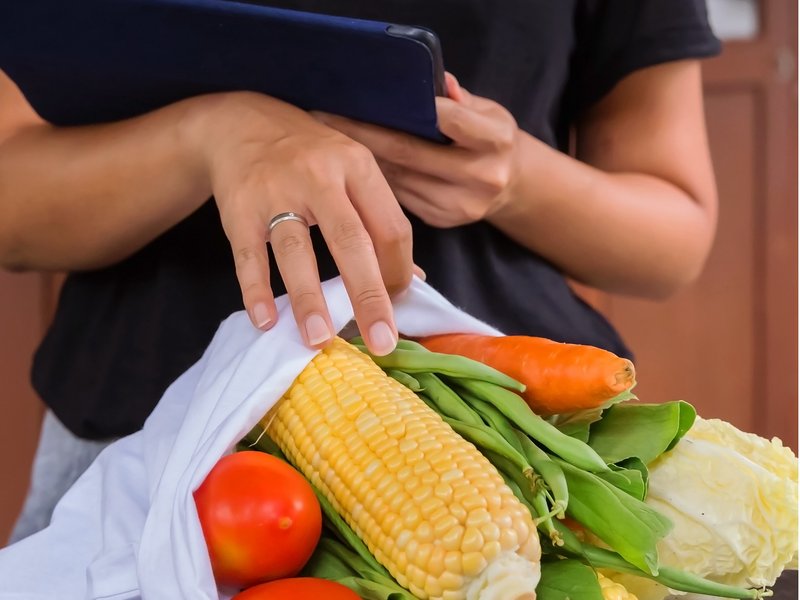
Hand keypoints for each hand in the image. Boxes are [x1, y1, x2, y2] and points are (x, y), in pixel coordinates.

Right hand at [185, 92, 412, 354]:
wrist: (241, 123)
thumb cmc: (310, 157)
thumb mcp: (352, 173)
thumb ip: (381, 221)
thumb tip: (411, 280)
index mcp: (358, 166)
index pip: (391, 227)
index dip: (399, 272)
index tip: (397, 305)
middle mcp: (319, 176)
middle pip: (351, 241)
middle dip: (369, 296)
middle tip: (381, 342)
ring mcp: (276, 191)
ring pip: (297, 250)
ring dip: (308, 299)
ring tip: (319, 340)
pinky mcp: (239, 208)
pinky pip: (248, 255)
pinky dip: (255, 290)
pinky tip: (266, 321)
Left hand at [314, 74, 519, 227]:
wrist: (508, 185)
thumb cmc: (489, 138)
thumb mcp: (486, 110)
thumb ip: (457, 98)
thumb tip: (432, 80)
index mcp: (497, 141)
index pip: (450, 119)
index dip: (413, 108)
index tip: (370, 95)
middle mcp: (482, 176)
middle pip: (410, 151)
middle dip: (365, 132)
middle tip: (327, 115)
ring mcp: (460, 204)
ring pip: (397, 176)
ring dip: (362, 157)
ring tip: (331, 138)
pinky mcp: (441, 220)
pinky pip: (397, 195)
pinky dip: (373, 178)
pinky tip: (351, 164)